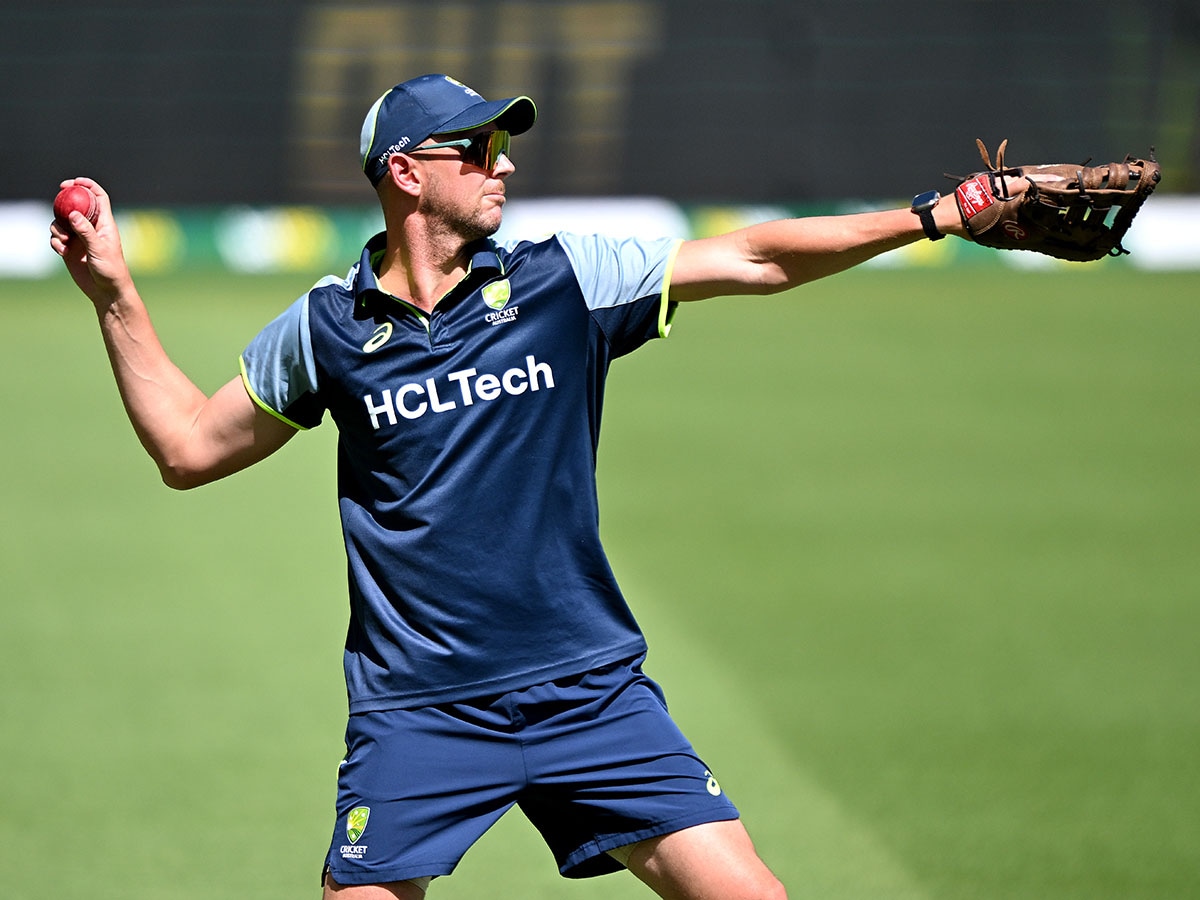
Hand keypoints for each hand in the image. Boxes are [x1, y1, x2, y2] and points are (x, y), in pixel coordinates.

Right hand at [49, 178, 133, 307]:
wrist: (106, 291)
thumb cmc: (111, 270)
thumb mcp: (99, 249)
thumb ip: (86, 231)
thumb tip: (73, 213)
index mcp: (104, 223)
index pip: (98, 198)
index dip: (87, 186)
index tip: (74, 182)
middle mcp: (91, 227)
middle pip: (75, 206)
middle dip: (64, 202)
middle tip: (57, 197)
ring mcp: (79, 238)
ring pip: (61, 222)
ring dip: (57, 228)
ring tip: (64, 241)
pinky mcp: (70, 249)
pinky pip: (56, 238)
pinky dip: (55, 241)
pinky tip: (62, 251)